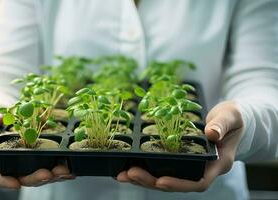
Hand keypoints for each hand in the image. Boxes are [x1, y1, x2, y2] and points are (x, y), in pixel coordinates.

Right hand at [0, 105, 73, 188]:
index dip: (3, 182)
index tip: (16, 184)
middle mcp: (3, 164)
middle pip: (19, 178)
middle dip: (35, 178)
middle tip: (49, 174)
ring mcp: (19, 162)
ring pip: (34, 175)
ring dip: (51, 176)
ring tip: (64, 171)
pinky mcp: (32, 157)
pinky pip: (44, 166)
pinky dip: (57, 169)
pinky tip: (69, 168)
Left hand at [116, 101, 243, 191]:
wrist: (228, 120)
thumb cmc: (232, 118)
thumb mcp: (230, 116)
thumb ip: (222, 124)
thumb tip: (212, 133)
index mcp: (217, 163)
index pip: (199, 181)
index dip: (179, 184)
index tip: (160, 181)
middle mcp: (202, 169)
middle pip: (176, 183)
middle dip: (151, 182)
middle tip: (130, 174)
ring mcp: (190, 166)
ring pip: (165, 178)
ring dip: (143, 179)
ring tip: (122, 175)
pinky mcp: (180, 160)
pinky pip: (162, 168)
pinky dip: (145, 169)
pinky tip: (127, 166)